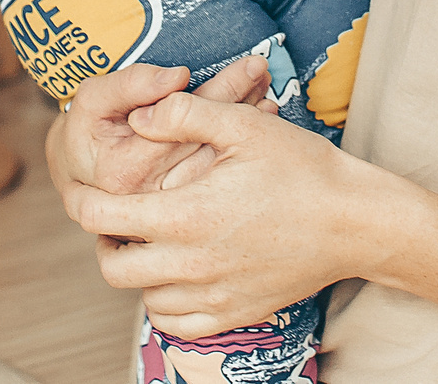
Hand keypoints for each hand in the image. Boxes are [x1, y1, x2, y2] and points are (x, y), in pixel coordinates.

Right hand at [49, 57, 275, 201]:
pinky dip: (240, 150)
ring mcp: (169, 210)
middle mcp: (152, 197)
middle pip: (208, 142)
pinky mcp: (181, 213)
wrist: (79, 174)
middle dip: (241, 104)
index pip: (185, 123)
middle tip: (266, 73)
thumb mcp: (93, 99)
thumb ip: (130, 85)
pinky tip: (259, 127)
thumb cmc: (86, 130)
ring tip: (267, 94)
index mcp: (127, 170)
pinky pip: (218, 178)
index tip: (251, 64)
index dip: (221, 89)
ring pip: (218, 163)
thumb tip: (178, 76)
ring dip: (246, 127)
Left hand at [66, 92, 383, 338]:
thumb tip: (138, 117)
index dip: (80, 201)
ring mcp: (215, 295)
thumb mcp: (245, 125)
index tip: (80, 188)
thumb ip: (184, 114)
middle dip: (103, 240)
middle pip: (113, 267)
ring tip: (150, 240)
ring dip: (136, 271)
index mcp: (187, 215)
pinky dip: (167, 301)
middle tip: (115, 216)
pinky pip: (179, 323)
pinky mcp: (236, 313)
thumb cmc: (304, 169)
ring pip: (143, 298)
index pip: (101, 218)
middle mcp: (193, 264)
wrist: (357, 222)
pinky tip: (179, 272)